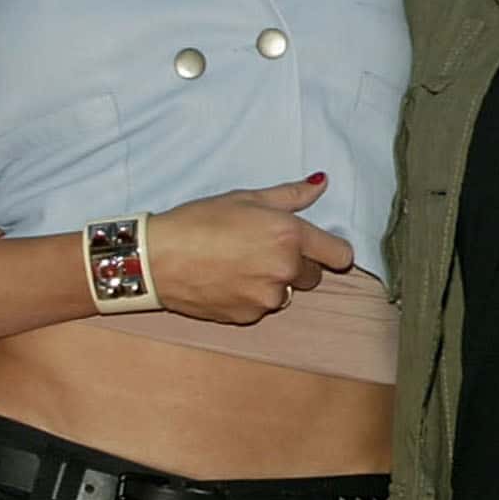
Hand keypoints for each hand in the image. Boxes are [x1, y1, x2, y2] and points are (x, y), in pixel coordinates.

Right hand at [143, 176, 355, 324]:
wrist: (156, 257)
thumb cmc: (199, 221)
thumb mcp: (247, 198)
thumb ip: (291, 195)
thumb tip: (321, 183)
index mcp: (290, 237)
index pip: (341, 255)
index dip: (331, 250)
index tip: (318, 247)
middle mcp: (284, 270)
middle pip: (313, 276)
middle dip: (297, 264)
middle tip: (263, 249)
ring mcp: (266, 298)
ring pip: (287, 293)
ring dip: (274, 282)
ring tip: (240, 264)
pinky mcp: (247, 316)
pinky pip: (262, 307)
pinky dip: (251, 297)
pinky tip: (227, 280)